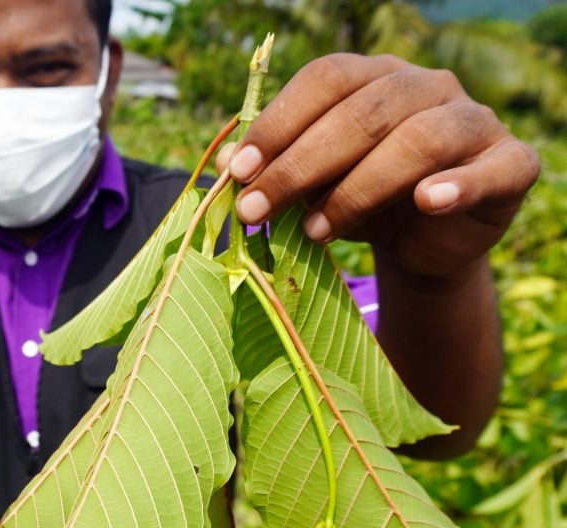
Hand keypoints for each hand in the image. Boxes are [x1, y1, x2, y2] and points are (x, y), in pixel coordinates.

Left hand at [223, 54, 539, 280]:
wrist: (422, 242)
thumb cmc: (361, 200)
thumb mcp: (311, 187)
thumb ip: (273, 169)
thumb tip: (224, 163)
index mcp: (375, 77)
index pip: (326, 79)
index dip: (279, 124)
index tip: (238, 171)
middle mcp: (427, 86)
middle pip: (364, 112)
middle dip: (300, 164)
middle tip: (256, 209)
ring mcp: (473, 121)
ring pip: (418, 139)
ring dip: (358, 188)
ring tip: (315, 231)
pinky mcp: (511, 164)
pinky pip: (490, 170)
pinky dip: (458, 185)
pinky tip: (427, 202)